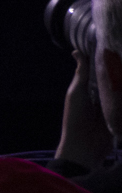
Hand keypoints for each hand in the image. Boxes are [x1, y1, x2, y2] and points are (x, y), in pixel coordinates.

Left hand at [57, 51, 115, 168]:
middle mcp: (103, 97)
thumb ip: (81, 74)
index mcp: (90, 89)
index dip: (108, 62)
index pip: (101, 72)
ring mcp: (114, 108)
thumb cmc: (75, 117)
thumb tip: (77, 52)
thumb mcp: (76, 93)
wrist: (84, 146)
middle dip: (120, 73)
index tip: (117, 46)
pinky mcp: (121, 118)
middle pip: (114, 81)